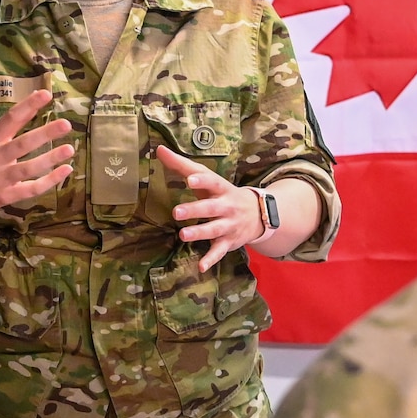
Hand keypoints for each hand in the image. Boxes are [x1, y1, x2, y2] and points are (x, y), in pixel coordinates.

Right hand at [0, 88, 73, 215]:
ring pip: (29, 168)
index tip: (45, 94)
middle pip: (22, 144)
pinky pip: (31, 189)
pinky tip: (65, 170)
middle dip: (45, 134)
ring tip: (69, 149)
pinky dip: (50, 181)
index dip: (28, 106)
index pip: (10, 119)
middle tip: (66, 124)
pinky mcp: (6, 196)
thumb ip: (7, 128)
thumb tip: (33, 106)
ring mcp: (0, 179)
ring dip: (50, 158)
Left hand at [158, 145, 262, 271]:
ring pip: (214, 230)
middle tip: (177, 213)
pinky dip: (211, 259)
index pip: (212, 182)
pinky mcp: (228, 242)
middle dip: (195, 210)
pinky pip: (219, 252)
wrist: (257, 213)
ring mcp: (228, 225)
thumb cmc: (222, 193)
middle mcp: (226, 207)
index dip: (202, 181)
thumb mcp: (207, 178)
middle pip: (210, 208)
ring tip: (183, 235)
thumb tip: (159, 150)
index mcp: (220, 189)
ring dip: (200, 233)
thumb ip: (182, 166)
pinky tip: (201, 267)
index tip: (190, 179)